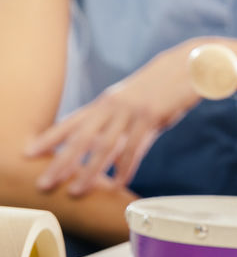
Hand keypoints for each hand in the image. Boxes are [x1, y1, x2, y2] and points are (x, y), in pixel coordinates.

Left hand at [25, 40, 204, 196]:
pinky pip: (134, 147)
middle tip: (45, 182)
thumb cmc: (162, 90)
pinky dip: (124, 168)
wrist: (187, 66)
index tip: (29, 153)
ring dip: (88, 171)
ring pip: (104, 145)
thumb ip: (121, 126)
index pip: (71, 122)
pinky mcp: (151, 116)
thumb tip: (111, 153)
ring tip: (76, 190)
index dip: (49, 138)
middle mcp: (112, 106)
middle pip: (81, 138)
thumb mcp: (136, 106)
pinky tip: (116, 184)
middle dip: (61, 162)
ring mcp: (130, 111)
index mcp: (105, 102)